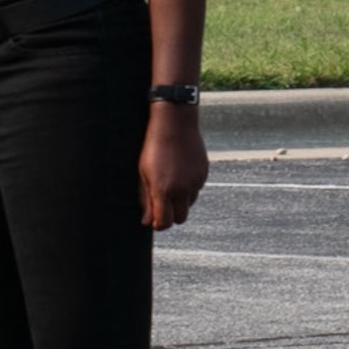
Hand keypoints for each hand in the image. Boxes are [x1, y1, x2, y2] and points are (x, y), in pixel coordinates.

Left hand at [138, 104, 207, 229]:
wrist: (175, 124)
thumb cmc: (154, 147)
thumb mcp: (143, 173)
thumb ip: (146, 199)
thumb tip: (147, 221)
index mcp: (164, 190)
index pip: (164, 223)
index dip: (158, 224)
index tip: (153, 219)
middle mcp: (183, 189)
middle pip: (179, 219)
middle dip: (170, 215)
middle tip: (161, 203)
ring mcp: (196, 182)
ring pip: (188, 204)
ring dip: (180, 201)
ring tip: (170, 183)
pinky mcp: (204, 174)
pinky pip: (196, 190)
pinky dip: (188, 188)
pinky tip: (180, 172)